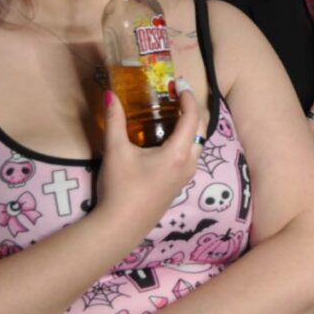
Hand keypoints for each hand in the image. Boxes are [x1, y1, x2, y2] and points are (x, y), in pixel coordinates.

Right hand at [95, 85, 204, 238]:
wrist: (120, 227)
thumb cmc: (120, 188)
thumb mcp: (115, 151)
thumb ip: (114, 121)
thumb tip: (111, 95)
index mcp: (178, 153)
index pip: (193, 117)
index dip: (189, 98)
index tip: (179, 85)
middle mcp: (189, 164)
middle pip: (202, 129)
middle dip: (193, 109)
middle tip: (177, 95)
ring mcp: (186, 177)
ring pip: (198, 144)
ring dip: (191, 125)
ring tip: (173, 113)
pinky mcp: (179, 185)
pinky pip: (191, 156)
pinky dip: (187, 140)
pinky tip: (168, 138)